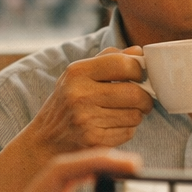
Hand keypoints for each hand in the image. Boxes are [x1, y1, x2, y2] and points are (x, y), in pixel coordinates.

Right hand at [25, 47, 153, 156]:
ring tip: (123, 114)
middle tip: (142, 101)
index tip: (140, 77)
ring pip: (135, 115)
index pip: (123, 64)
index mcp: (77, 72)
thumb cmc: (68, 102)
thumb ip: (109, 59)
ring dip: (136, 115)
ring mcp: (86, 118)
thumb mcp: (80, 75)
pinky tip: (113, 127)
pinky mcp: (93, 139)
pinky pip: (128, 132)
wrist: (46, 139)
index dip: (139, 70)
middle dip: (145, 99)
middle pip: (134, 93)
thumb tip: (139, 52)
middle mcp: (80, 94)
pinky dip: (127, 130)